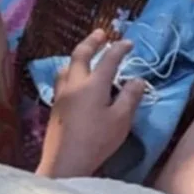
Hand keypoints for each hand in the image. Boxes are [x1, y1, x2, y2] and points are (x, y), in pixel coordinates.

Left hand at [36, 30, 145, 179]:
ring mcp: (62, 93)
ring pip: (68, 66)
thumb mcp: (121, 120)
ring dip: (78, 56)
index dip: (119, 49)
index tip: (129, 43)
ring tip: (86, 55)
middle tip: (101, 33)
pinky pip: (63, 78)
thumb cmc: (97, 141)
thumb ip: (130, 97)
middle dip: (92, 42)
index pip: (108, 60)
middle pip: (81, 55)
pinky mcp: (56, 105)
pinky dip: (71, 70)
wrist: (65, 160)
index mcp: (94, 85)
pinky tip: (73, 78)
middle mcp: (75, 83)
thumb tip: (137, 79)